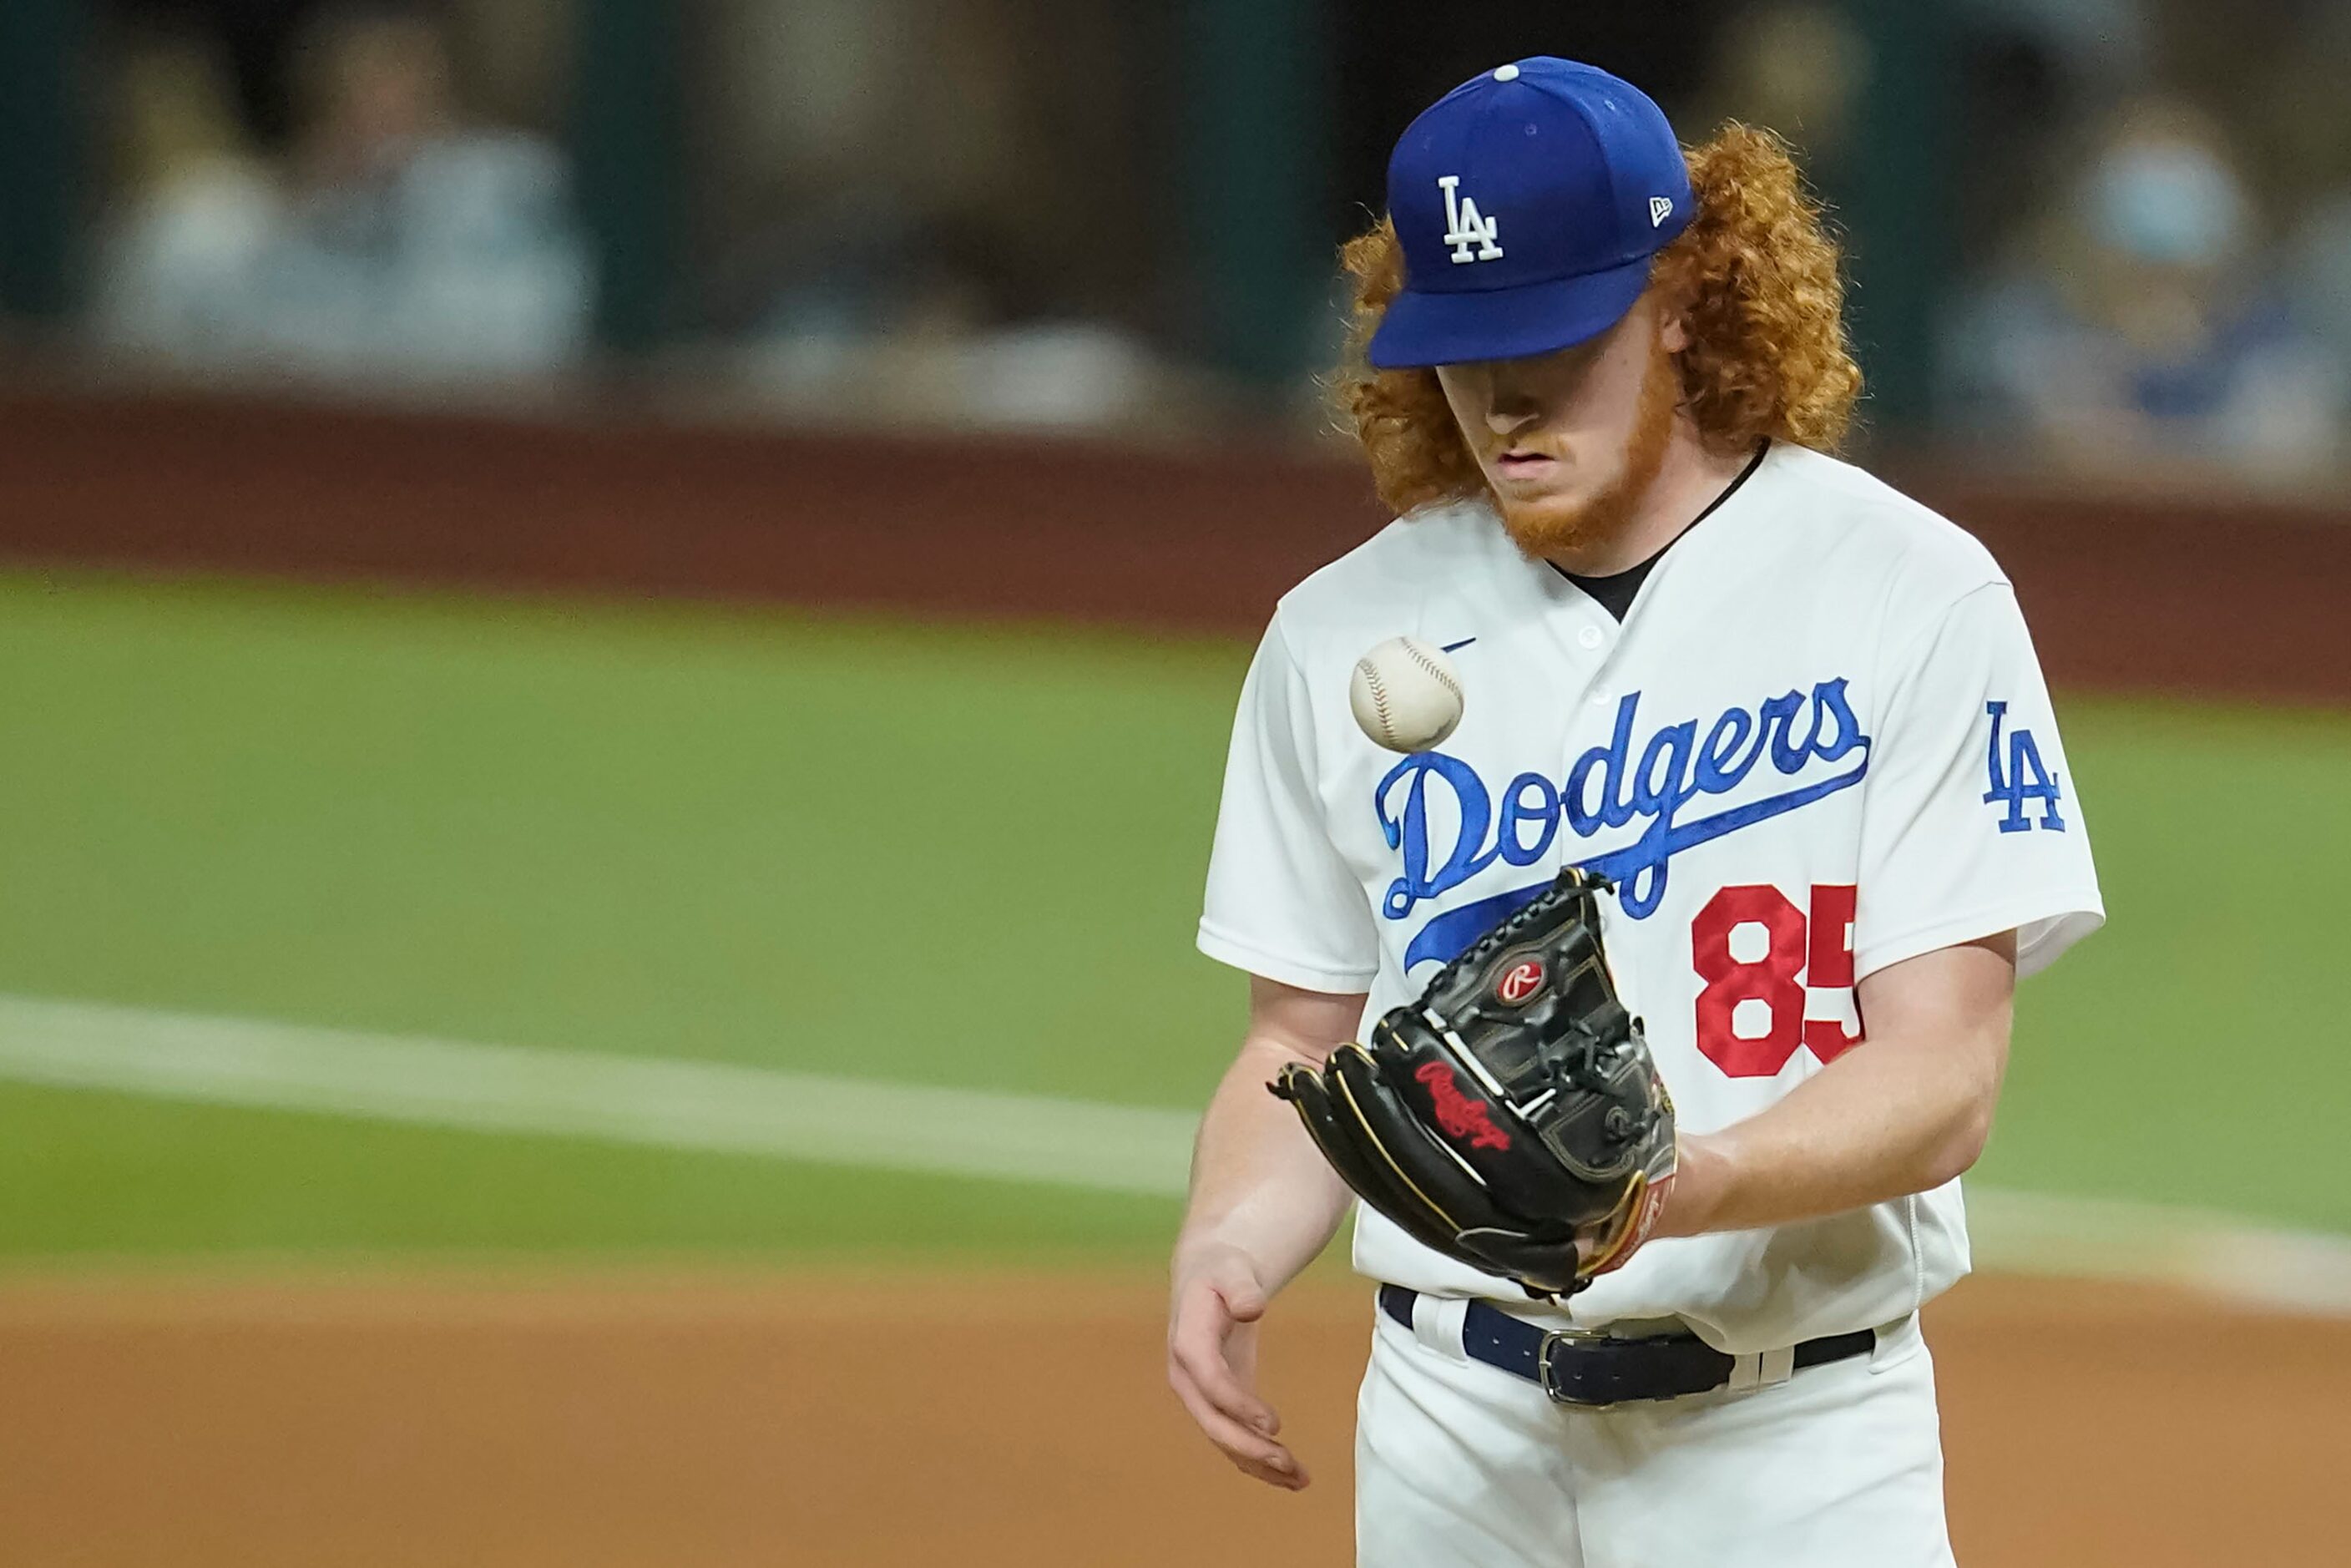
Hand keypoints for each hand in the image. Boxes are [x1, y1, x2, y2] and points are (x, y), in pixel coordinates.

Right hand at [1166, 1242, 1307, 1489]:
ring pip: (1225, 1440)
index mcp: (1187, 1343)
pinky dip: (1261, 1460)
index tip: (1273, 1424)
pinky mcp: (1220, 1403)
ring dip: (1260, 1464)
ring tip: (1300, 1479)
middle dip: (1249, 1447)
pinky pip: (1236, 1438)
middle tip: (1290, 1463)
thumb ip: (1241, 1288)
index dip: (1238, 1405)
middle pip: (1214, 1422)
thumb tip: (1252, 1306)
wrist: (1207, 1277)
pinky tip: (1292, 1475)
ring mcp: (1201, 1395)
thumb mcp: (1232, 1269)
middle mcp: (1187, 1377)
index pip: (1210, 1382)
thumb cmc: (1221, 1271)